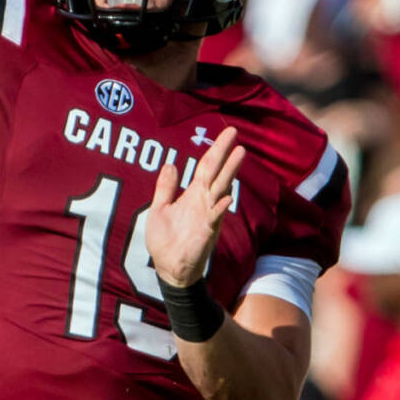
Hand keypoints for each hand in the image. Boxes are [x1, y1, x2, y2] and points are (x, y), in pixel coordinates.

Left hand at [141, 125, 245, 287]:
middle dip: (225, 153)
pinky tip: (227, 197)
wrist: (168, 267)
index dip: (216, 149)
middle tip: (235, 132)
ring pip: (221, 189)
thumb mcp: (159, 209)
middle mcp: (203, 201)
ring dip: (230, 171)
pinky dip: (220, 207)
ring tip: (241, 152)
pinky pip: (215, 217)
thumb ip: (165, 188)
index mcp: (192, 194)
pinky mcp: (206, 231)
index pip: (206, 166)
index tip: (228, 132)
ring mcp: (207, 215)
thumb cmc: (165, 241)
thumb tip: (170, 164)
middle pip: (217, 172)